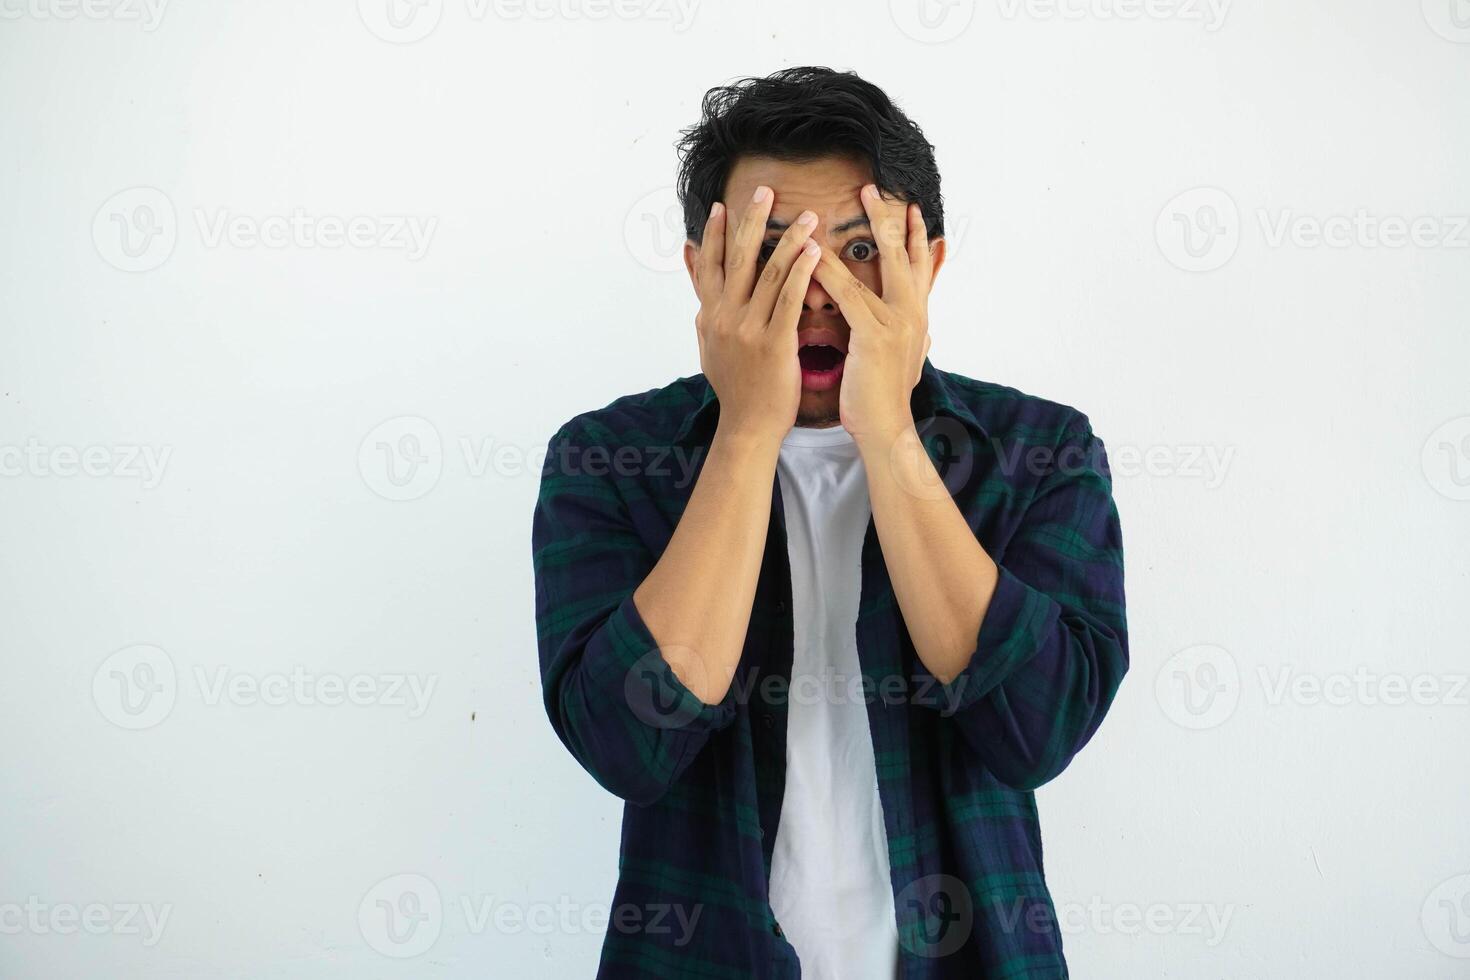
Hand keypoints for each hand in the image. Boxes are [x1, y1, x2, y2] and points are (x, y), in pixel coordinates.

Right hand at [693, 186, 821, 442]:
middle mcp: (724, 316)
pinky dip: (800, 272)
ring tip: (806, 215)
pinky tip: (815, 251)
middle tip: (766, 190)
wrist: (748, 425)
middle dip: (752, 221)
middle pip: (737, 258)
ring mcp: (747, 329)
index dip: (716, 233)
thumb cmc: (735, 386)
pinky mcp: (773, 342)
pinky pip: (788, 299)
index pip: (710, 265)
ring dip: (788, 240)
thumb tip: (692, 270)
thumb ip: (703, 305)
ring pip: (767, 273)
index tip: (724, 205)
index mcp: (710, 315)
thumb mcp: (709, 344)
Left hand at [811, 184, 934, 443]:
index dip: (918, 237)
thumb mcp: (902, 359)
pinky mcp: (875, 336)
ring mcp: (897, 323)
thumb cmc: (884, 398)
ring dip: (868, 231)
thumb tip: (918, 327)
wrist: (887, 429)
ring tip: (850, 203)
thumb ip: (907, 334)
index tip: (912, 209)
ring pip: (882, 267)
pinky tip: (816, 253)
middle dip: (893, 220)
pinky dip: (832, 272)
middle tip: (879, 188)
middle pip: (906, 256)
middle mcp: (913, 314)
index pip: (921, 268)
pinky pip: (851, 295)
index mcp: (917, 318)